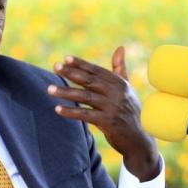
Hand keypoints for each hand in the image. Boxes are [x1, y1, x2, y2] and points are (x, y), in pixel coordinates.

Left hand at [47, 46, 159, 180]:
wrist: (139, 139)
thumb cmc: (130, 109)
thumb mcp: (126, 88)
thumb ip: (120, 68)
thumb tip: (120, 47)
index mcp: (119, 83)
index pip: (96, 70)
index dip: (81, 64)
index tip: (66, 58)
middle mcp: (116, 93)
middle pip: (89, 80)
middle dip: (71, 73)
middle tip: (55, 67)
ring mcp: (112, 108)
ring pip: (85, 97)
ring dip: (66, 92)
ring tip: (49, 89)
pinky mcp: (108, 122)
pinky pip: (86, 115)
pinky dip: (71, 112)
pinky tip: (57, 109)